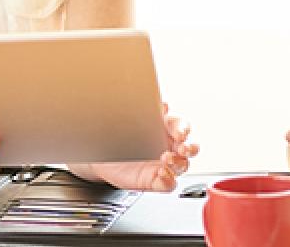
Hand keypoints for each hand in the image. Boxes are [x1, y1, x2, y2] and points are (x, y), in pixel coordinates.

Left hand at [71, 103, 199, 190]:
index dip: (183, 129)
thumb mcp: (128, 119)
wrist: (99, 154)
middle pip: (190, 148)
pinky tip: (161, 174)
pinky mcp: (156, 180)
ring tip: (166, 158)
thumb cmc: (117, 134)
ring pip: (183, 166)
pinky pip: (169, 184)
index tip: (180, 132)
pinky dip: (168, 180)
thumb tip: (163, 104)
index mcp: (165, 128)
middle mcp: (168, 147)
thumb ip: (147, 112)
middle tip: (182, 147)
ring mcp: (164, 165)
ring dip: (178, 162)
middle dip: (189, 147)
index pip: (182, 126)